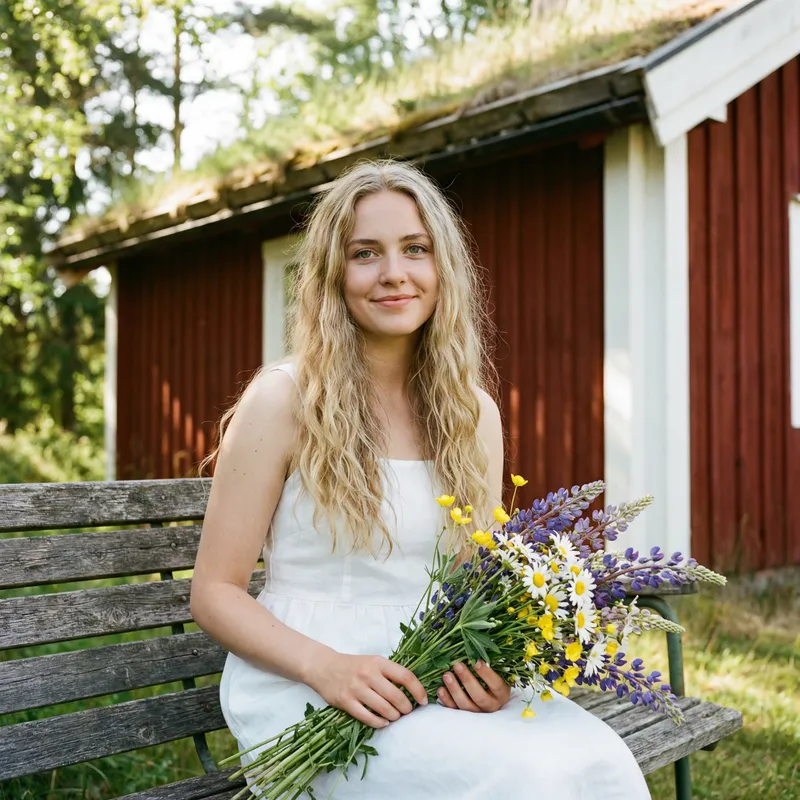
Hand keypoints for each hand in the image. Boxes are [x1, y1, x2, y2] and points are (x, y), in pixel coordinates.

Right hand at [305, 651, 428, 728]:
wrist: (324, 667)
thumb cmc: (353, 666)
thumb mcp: (373, 661)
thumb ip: (390, 672)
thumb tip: (413, 689)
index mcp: (378, 662)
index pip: (405, 676)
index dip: (418, 690)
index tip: (423, 700)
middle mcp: (368, 674)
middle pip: (396, 696)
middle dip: (406, 708)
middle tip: (407, 711)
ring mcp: (356, 688)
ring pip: (384, 708)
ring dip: (394, 716)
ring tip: (395, 716)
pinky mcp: (346, 701)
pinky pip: (368, 717)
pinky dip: (379, 723)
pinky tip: (383, 722)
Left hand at [437, 660, 510, 711]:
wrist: (489, 696)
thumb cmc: (491, 678)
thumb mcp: (495, 671)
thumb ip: (489, 661)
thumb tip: (476, 644)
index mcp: (501, 693)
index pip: (496, 684)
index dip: (486, 674)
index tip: (476, 661)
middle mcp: (491, 705)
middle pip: (479, 697)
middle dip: (467, 680)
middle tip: (457, 665)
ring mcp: (477, 713)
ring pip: (466, 706)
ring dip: (454, 690)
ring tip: (446, 675)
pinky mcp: (464, 716)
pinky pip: (455, 710)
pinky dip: (446, 700)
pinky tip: (440, 689)